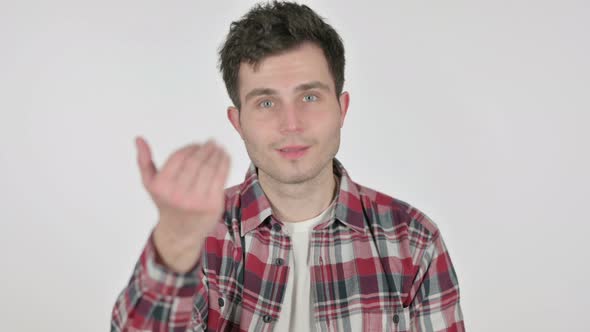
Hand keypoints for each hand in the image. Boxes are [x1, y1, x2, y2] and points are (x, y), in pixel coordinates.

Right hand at [135, 136, 229, 271]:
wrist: (181, 233)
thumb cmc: (167, 203)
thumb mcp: (151, 185)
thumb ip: (144, 161)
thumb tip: (139, 138)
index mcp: (162, 186)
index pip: (179, 157)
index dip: (190, 147)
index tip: (198, 144)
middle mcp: (178, 194)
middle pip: (195, 162)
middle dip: (206, 149)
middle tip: (212, 142)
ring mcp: (196, 200)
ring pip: (209, 168)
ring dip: (217, 154)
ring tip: (219, 148)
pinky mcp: (212, 205)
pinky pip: (221, 178)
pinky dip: (225, 164)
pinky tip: (225, 157)